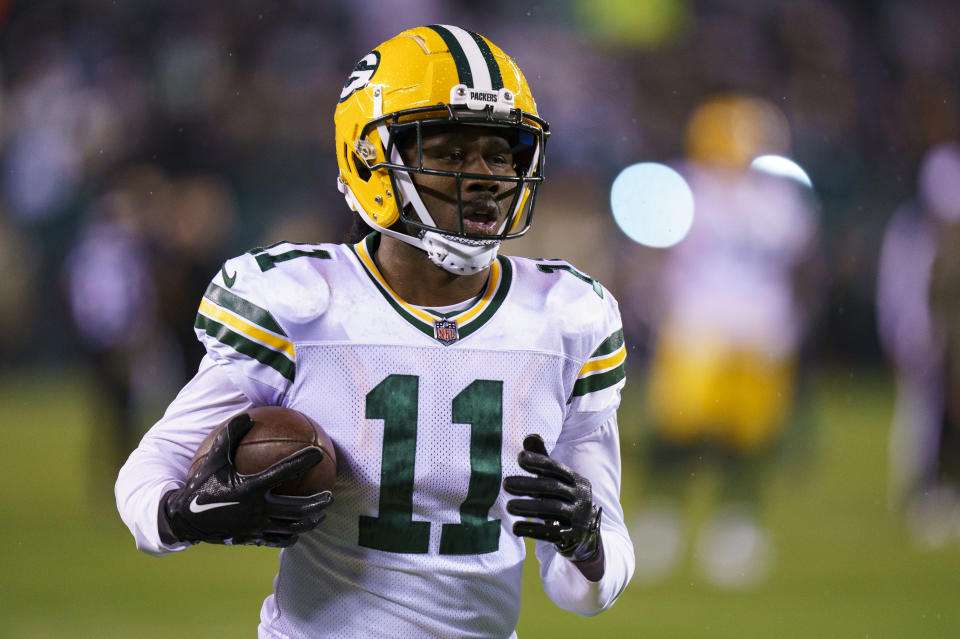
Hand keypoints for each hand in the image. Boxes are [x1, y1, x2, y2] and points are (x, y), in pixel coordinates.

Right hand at [160, 413, 332, 547]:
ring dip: (311, 521)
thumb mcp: (213, 459)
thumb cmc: (202, 485)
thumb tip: (247, 415)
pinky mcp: (254, 540)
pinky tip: (299, 529)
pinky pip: (280, 540)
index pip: (283, 472)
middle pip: (298, 508)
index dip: (303, 461)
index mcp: (250, 488)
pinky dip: (293, 535)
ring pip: (293, 527)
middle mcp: (257, 510)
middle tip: (329, 494)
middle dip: (318, 502)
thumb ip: (230, 436)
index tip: (318, 453)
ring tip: (321, 514)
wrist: (185, 520)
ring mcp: (258, 528)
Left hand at [503, 434, 601, 561]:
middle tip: (505, 483)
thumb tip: (529, 436)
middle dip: (528, 485)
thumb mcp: (555, 481)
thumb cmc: (562, 499)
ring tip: (508, 506)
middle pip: (552, 488)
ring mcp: (579, 517)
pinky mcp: (573, 536)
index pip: (556, 468)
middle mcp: (581, 497)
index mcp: (576, 480)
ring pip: (553, 509)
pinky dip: (532, 530)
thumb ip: (542, 459)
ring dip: (528, 507)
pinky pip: (552, 533)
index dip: (538, 461)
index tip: (519, 458)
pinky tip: (515, 528)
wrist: (584, 534)